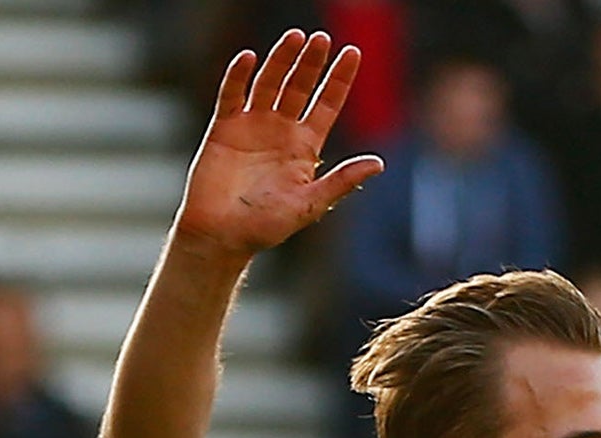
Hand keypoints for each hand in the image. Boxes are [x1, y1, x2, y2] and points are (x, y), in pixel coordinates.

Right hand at [174, 32, 383, 259]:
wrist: (221, 236)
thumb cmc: (266, 227)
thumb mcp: (310, 204)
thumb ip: (341, 181)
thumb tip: (378, 163)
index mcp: (305, 148)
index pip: (326, 104)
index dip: (339, 79)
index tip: (353, 53)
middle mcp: (280, 131)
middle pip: (299, 87)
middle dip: (311, 63)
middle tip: (322, 38)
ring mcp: (252, 126)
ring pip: (269, 83)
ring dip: (281, 60)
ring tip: (295, 37)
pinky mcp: (224, 128)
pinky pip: (232, 95)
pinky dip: (239, 76)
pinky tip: (250, 58)